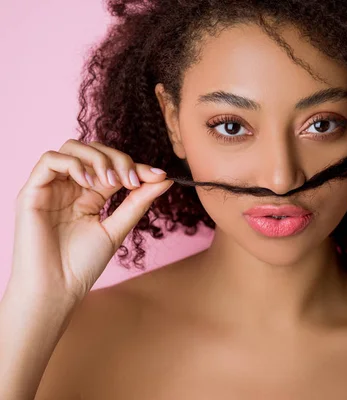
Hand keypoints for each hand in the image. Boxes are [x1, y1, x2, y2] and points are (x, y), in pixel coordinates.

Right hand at [10, 139, 172, 300]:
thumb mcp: (117, 228)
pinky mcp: (32, 191)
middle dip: (119, 159)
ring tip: (111, 181)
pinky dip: (74, 163)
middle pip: (94, 150)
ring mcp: (51, 187)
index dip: (137, 166)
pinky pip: (50, 159)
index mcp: (90, 195)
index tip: (159, 176)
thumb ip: (138, 202)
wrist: (56, 289)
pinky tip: (89, 181)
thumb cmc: (82, 265)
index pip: (114, 167)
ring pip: (72, 147)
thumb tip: (165, 179)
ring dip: (98, 158)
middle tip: (132, 181)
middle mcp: (70, 187)